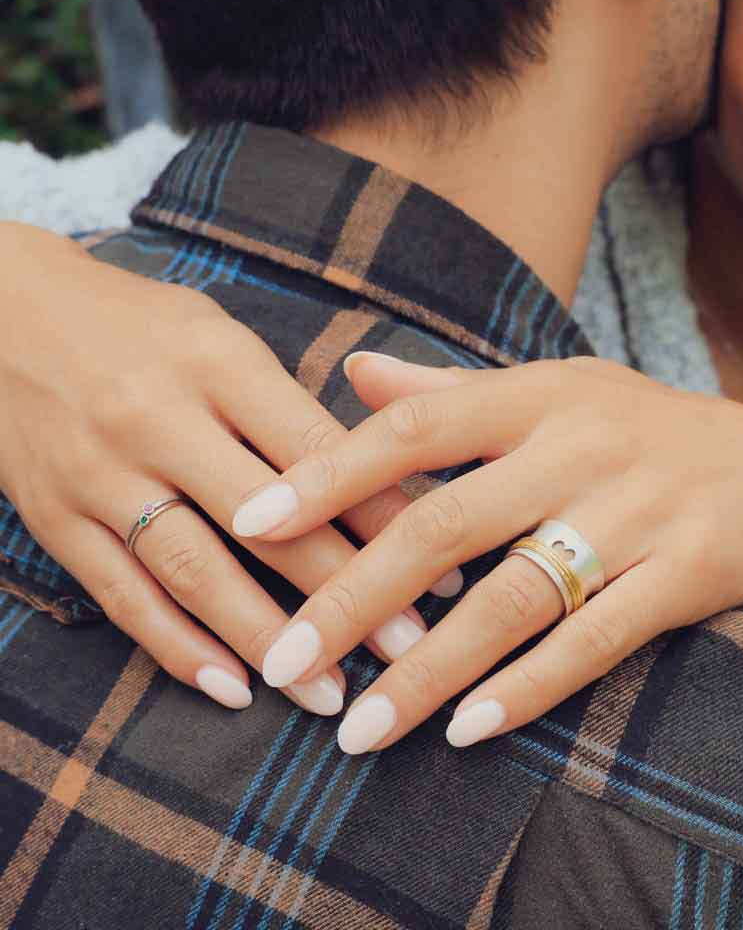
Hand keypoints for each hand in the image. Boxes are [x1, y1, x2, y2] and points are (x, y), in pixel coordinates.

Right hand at [0, 224, 442, 713]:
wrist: (4, 310)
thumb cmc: (142, 325)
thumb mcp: (222, 337)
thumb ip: (289, 406)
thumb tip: (380, 481)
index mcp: (219, 363)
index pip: (317, 451)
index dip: (384, 513)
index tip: (440, 561)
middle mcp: (158, 418)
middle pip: (268, 520)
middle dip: (346, 590)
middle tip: (408, 646)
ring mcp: (101, 473)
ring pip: (195, 569)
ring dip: (267, 638)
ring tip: (329, 690)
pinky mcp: (53, 518)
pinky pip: (122, 595)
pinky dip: (177, 647)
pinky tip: (232, 686)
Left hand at [231, 353, 742, 753]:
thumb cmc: (647, 432)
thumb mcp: (558, 393)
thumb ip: (454, 392)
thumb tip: (355, 373)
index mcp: (538, 396)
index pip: (415, 426)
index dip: (328, 472)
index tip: (249, 523)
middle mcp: (581, 445)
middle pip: (447, 522)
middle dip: (354, 596)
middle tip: (282, 662)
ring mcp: (638, 509)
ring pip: (513, 595)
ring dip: (429, 670)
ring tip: (359, 729)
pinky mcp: (688, 569)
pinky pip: (597, 637)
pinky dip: (530, 687)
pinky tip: (470, 729)